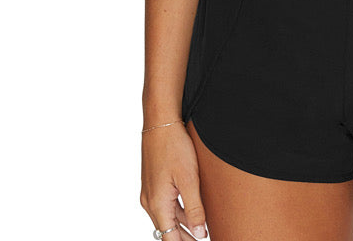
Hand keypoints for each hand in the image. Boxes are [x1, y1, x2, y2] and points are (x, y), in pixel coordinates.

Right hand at [140, 122, 208, 238]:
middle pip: (167, 231)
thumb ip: (194, 208)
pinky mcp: (153, 183)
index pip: (170, 238)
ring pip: (167, 218)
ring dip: (183, 226)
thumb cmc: (174, 147)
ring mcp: (150, 192)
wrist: (160, 123)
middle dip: (184, 238)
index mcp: (158, 204)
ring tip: (201, 232)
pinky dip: (179, 212)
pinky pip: (166, 205)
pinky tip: (192, 213)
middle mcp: (150, 202)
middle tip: (203, 240)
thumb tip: (198, 234)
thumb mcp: (189, 179)